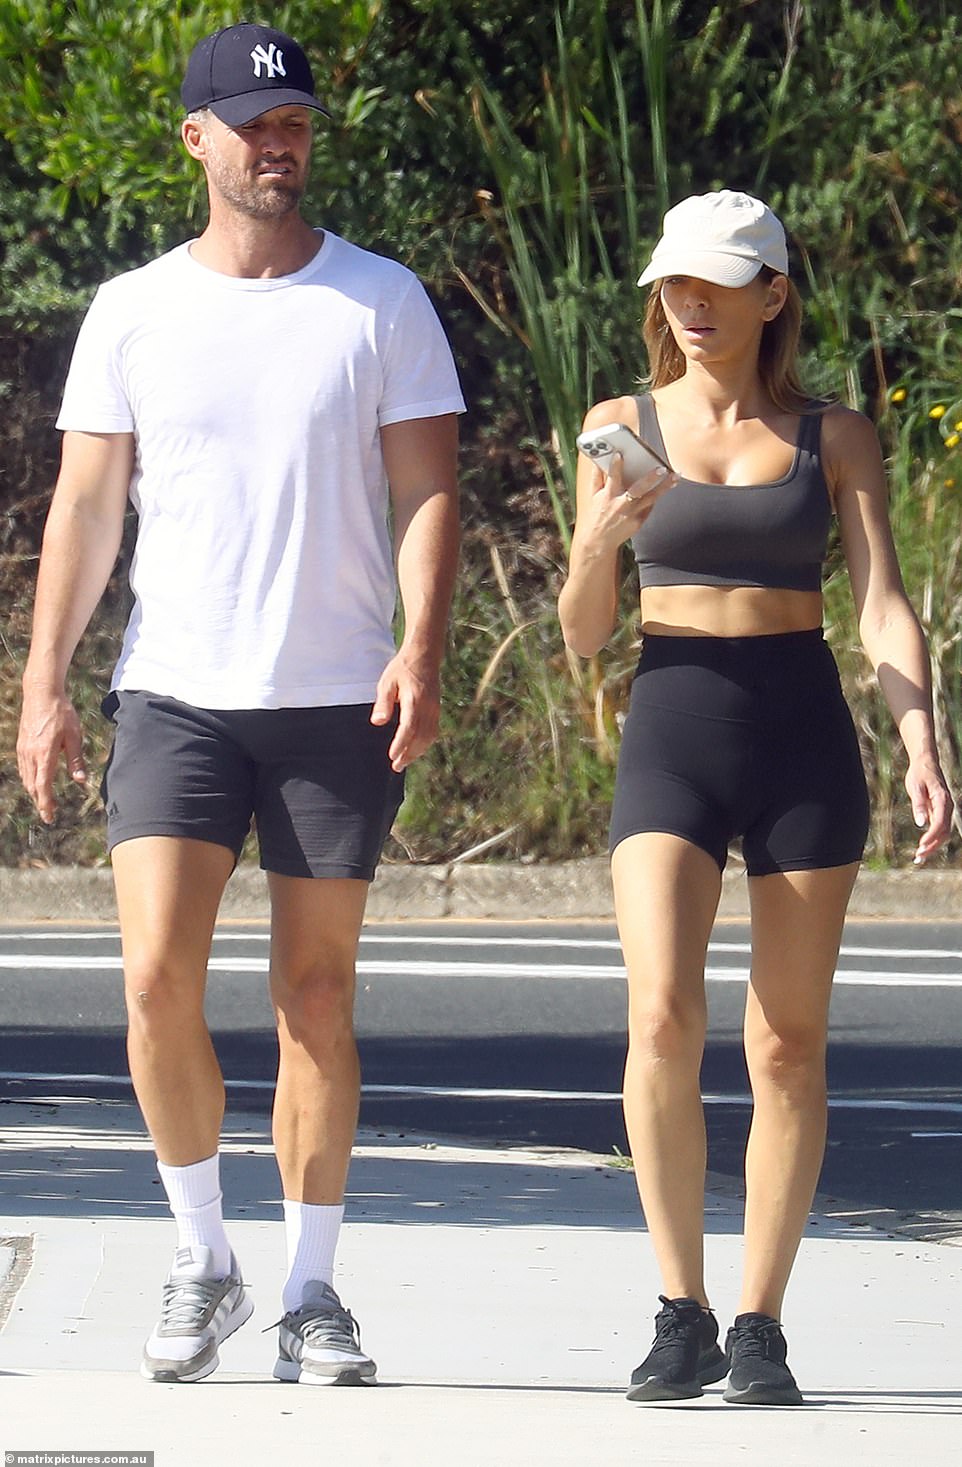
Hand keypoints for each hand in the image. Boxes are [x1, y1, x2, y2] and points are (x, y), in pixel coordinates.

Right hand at [17, 685, 86, 824]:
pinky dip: (29, 780)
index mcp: (44, 754)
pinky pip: (23, 768)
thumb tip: (80, 780)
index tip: (49, 817)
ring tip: (44, 801)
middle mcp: (30, 755)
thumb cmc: (61, 713)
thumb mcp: (74, 736)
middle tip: (49, 815)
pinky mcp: (21, 745)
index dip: (45, 804)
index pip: (42, 786)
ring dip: (34, 792)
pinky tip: (36, 782)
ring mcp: (23, 750)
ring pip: (26, 778)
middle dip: (40, 802)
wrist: (41, 694)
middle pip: (32, 786)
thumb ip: (76, 759)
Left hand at [370, 650, 441, 771]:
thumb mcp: (387, 682)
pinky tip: (415, 750)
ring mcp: (435, 709)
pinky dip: (424, 744)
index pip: (409, 727)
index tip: (392, 756)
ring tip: (403, 761)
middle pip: (421, 737)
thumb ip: (383, 703)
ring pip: (429, 737)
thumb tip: (378, 722)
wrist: (425, 656)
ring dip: (417, 752)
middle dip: (408, 754)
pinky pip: (433, 731)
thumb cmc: (402, 669)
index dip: (401, 744)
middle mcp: (428, 706)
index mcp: (414, 699)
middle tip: (396, 766)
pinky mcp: (437, 710)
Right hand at [582, 453, 675, 552]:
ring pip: (651, 498)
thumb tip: (596, 460)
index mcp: (608, 496)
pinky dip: (657, 495)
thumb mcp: (593, 495)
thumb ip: (597, 476)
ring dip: (664, 487)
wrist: (600, 541)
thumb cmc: (597, 514)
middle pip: (638, 490)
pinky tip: (667, 485)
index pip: (612, 478)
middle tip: (662, 468)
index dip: (615, 466)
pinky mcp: (639, 521)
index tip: (620, 454)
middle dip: (650, 478)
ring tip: (675, 476)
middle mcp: (621, 505)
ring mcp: (632, 514)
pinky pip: (650, 506)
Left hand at [905, 754, 953, 864]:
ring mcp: (944, 810)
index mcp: (943, 800)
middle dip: (932, 846)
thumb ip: (918, 805)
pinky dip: (932, 840)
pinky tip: (922, 849)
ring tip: (919, 858)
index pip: (940, 823)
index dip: (931, 836)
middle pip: (944, 832)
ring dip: (933, 846)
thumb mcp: (915, 787)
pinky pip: (938, 829)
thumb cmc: (919, 773)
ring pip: (943, 833)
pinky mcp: (939, 812)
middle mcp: (947, 807)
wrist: (925, 762)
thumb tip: (920, 823)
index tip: (921, 846)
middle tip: (918, 857)